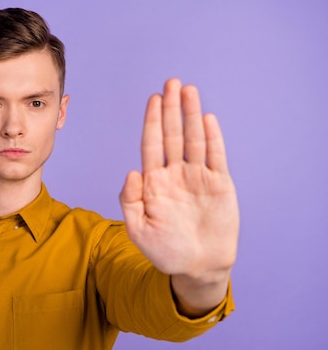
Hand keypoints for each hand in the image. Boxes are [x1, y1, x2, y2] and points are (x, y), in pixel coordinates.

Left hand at [119, 78, 238, 282]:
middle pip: (172, 134)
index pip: (151, 144)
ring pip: (194, 139)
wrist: (197, 267)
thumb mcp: (138, 229)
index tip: (153, 99)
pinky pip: (215, 156)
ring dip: (192, 115)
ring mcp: (197, 177)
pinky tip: (207, 118)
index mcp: (154, 182)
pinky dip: (213, 138)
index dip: (151, 121)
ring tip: (189, 90)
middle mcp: (175, 174)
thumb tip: (131, 171)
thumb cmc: (165, 250)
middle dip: (171, 109)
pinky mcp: (219, 185)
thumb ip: (130, 200)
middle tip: (171, 82)